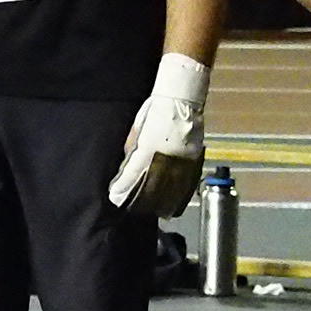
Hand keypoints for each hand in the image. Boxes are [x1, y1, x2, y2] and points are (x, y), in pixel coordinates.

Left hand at [108, 53, 209, 214]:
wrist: (181, 98)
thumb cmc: (155, 110)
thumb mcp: (137, 130)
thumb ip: (132, 151)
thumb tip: (126, 169)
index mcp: (149, 148)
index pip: (133, 175)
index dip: (123, 189)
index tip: (115, 197)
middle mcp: (166, 157)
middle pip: (152, 187)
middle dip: (141, 200)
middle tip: (132, 208)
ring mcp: (183, 159)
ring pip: (171, 189)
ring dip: (160, 202)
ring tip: (152, 211)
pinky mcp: (194, 160)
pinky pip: (187, 184)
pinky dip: (179, 197)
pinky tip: (173, 205)